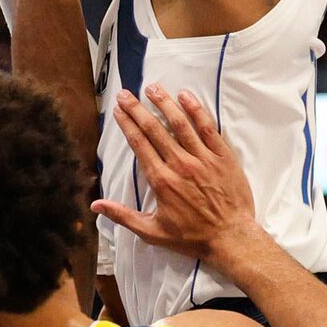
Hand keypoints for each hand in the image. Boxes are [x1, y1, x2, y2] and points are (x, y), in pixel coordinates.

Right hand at [94, 85, 260, 261]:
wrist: (231, 238)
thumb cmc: (192, 237)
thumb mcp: (152, 232)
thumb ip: (123, 216)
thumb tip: (95, 205)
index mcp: (161, 180)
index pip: (139, 144)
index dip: (127, 125)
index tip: (118, 110)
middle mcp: (179, 165)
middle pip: (154, 129)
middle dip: (137, 109)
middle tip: (126, 94)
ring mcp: (202, 158)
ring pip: (180, 123)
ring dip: (164, 103)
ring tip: (152, 87)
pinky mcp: (222, 157)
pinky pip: (208, 128)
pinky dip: (196, 111)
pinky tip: (186, 96)